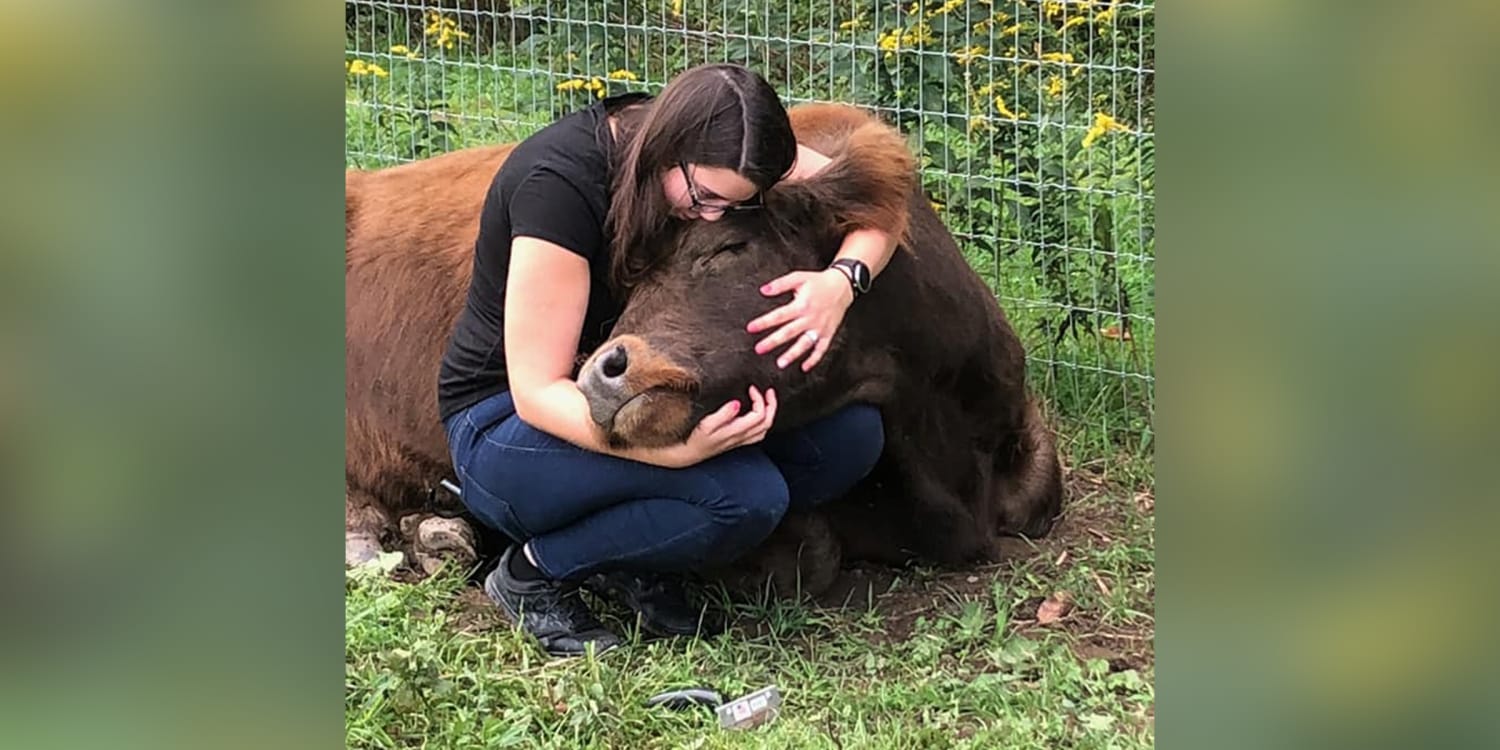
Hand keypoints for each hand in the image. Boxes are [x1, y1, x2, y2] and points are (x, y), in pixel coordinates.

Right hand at [650, 385, 777, 467]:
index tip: (751, 388)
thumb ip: (722, 415)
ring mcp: (740, 440)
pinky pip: (757, 433)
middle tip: (768, 391)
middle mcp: (741, 437)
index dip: (760, 399)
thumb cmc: (693, 439)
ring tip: (766, 400)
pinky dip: (762, 421)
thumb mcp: (705, 425)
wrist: (687, 453)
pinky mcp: (736, 441)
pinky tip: (756, 413)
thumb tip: (737, 403)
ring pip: (764, 429)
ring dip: (769, 413)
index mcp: (736, 431)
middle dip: (771, 405)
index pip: (759, 415)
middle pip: (767, 422)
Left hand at [746, 269, 853, 371]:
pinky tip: (804, 367)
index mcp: (801, 305)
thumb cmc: (819, 282)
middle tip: (759, 349)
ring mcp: (819, 328)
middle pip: (789, 332)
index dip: (764, 322)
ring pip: (804, 344)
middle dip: (773, 341)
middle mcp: (810, 318)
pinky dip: (814, 359)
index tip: (751, 328)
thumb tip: (764, 290)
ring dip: (792, 354)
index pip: (779, 315)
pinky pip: (821, 349)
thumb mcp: (798, 278)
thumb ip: (780, 284)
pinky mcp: (828, 333)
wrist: (842, 286)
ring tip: (780, 363)